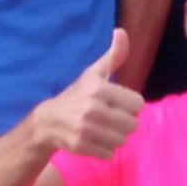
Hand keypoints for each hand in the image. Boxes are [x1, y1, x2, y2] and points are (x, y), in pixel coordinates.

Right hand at [39, 29, 143, 158]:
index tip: (116, 103)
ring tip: (103, 129)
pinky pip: (110, 153)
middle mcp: (92, 108)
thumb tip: (121, 32)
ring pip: (122, 140)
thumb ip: (113, 56)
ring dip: (116, 136)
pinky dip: (105, 149)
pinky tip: (94, 140)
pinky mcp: (82, 146)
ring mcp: (85, 129)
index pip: (137, 104)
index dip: (129, 105)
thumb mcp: (94, 73)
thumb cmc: (77, 95)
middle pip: (132, 124)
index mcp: (98, 88)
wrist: (49, 121)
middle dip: (124, 122)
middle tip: (110, 118)